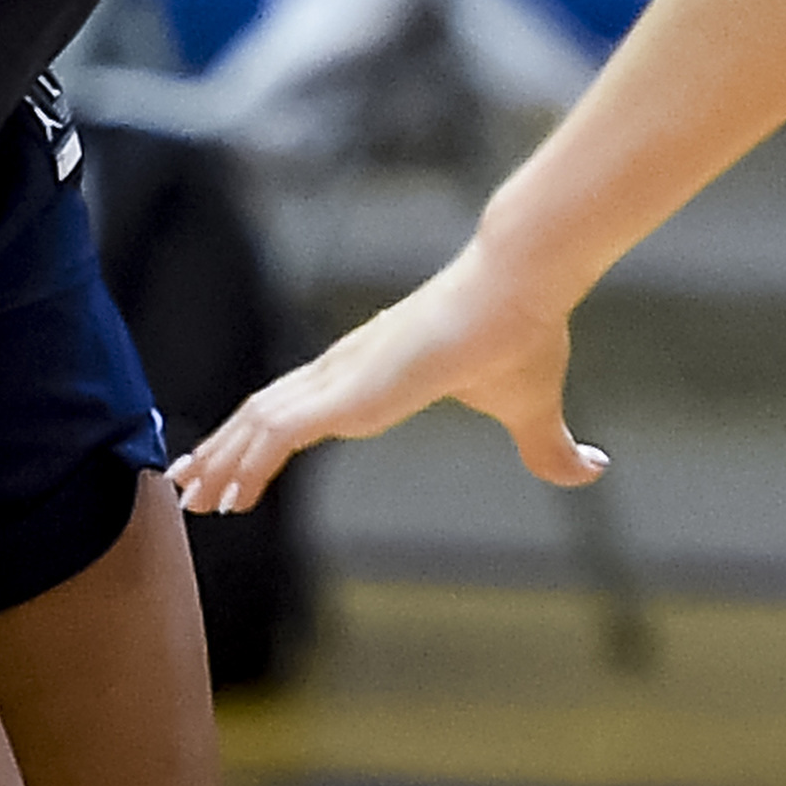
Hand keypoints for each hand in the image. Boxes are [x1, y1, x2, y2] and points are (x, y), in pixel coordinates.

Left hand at [169, 234, 600, 513]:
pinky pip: (279, 429)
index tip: (243, 468)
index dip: (269, 438)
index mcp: (379, 371)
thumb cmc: (523, 334)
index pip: (307, 406)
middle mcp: (350, 368)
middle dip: (226, 451)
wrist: (520, 286)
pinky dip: (245, 458)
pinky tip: (228, 488)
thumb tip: (592, 470)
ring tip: (193, 498)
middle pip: (268, 411)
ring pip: (261, 421)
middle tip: (193, 488)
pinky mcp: (349, 387)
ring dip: (223, 459)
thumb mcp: (533, 409)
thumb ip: (549, 447)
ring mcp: (345, 375)